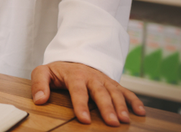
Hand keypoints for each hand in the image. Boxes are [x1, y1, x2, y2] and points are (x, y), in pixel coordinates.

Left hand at [31, 61, 145, 126]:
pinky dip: (134, 100)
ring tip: (125, 120)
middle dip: (107, 107)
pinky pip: (125, 91)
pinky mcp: (112, 83)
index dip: (81, 105)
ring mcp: (104, 80)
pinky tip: (140, 112)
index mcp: (74, 74)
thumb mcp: (43, 72)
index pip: (78, 90)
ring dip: (121, 106)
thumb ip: (39, 84)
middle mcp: (92, 76)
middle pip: (100, 92)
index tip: (84, 119)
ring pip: (114, 92)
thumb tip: (39, 99)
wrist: (73, 59)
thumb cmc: (58, 70)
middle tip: (112, 122)